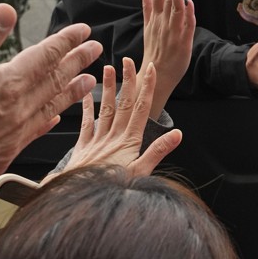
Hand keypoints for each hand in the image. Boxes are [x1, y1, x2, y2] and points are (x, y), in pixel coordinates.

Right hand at [0, 4, 100, 194]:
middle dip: (77, 62)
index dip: (65, 41)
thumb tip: (6, 11)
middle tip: (96, 50)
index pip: (44, 57)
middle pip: (55, 80)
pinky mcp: (4, 155)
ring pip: (51, 106)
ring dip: (72, 90)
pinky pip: (36, 131)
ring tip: (90, 81)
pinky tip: (54, 117)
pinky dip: (49, 120)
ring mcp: (13, 135)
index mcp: (6, 85)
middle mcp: (18, 111)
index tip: (83, 31)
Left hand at [62, 59, 182, 176]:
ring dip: (107, 88)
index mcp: (129, 141)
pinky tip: (85, 95)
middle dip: (127, 81)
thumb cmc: (111, 188)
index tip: (150, 70)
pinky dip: (86, 108)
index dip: (147, 88)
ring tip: (107, 68)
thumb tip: (177, 134)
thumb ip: (157, 152)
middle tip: (128, 60)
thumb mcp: (141, 173)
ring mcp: (97, 140)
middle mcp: (113, 136)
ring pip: (104, 108)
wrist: (80, 198)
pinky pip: (85, 123)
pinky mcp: (84, 147)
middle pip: (122, 103)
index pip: (140, 109)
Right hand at [139, 0, 195, 119]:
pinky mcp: (183, 42)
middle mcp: (163, 22)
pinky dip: (187, 14)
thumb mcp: (148, 25)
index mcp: (155, 17)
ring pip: (175, 8)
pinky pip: (187, 26)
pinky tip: (188, 2)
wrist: (157, 76)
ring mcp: (173, 31)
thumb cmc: (155, 50)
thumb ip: (147, 5)